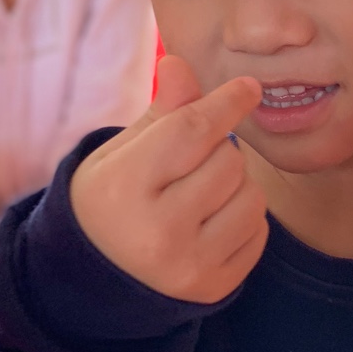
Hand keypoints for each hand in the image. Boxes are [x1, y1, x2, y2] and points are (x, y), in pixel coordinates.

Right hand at [70, 56, 266, 303]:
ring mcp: (189, 266)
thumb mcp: (119, 153)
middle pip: (228, 160)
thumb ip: (160, 112)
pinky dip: (244, 218)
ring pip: (252, 196)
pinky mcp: (215, 288)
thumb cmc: (109, 203)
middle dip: (219, 149)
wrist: (94, 282)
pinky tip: (211, 222)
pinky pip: (258, 231)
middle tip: (191, 162)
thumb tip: (180, 64)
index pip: (192, 130)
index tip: (248, 88)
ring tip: (201, 193)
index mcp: (124, 188)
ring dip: (236, 184)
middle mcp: (158, 232)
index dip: (225, 102)